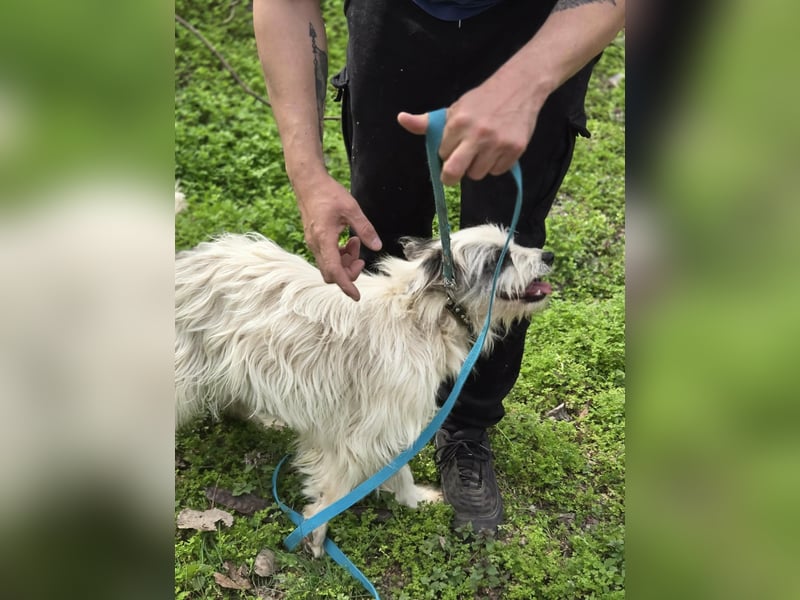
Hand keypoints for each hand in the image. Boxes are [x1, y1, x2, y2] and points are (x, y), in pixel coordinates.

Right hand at [295, 174, 381, 300]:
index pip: (334, 271)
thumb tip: (377, 247)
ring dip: (346, 261)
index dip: (346, 286)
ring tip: (356, 242)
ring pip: (329, 265)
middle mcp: (315, 244)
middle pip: (331, 273)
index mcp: (324, 239)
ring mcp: (313, 243)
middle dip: (348, 272)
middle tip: (361, 258)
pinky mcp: (315, 239)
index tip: (356, 296)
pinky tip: (350, 240)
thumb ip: (365, 229)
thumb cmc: (328, 193)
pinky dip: (340, 254)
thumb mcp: (352, 209)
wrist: (308, 182)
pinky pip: (327, 256)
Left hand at [398, 73, 541, 185]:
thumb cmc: (482, 100)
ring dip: (477, 167)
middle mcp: (478, 135)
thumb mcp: (454, 109)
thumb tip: (401, 119)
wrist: (519, 86)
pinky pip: (498, 172)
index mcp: (458, 123)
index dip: (446, 153)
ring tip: (482, 150)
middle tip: (455, 171)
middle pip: (454, 172)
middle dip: (451, 176)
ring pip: (477, 174)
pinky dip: (496, 165)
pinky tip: (497, 149)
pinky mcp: (515, 149)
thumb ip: (428, 122)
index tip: (453, 146)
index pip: (443, 155)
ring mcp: (498, 143)